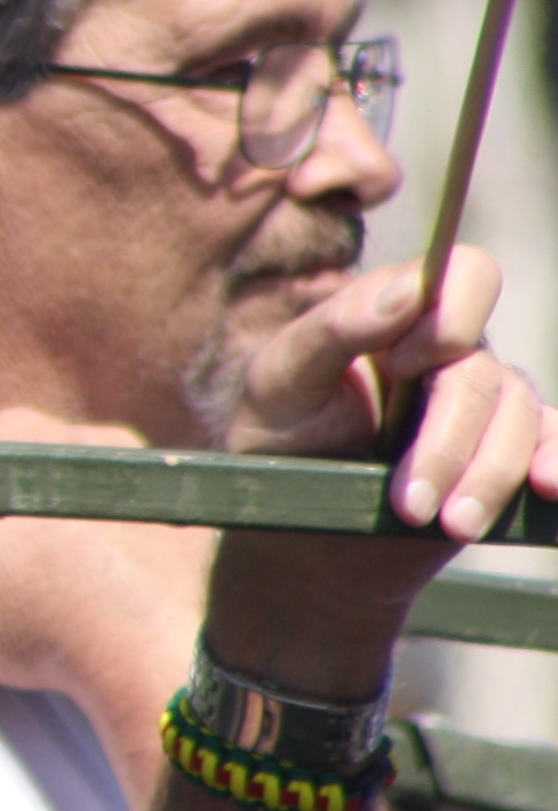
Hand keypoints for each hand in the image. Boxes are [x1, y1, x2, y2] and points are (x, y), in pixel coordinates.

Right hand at [0, 410, 205, 769]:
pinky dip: (87, 504)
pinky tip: (92, 552)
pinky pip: (96, 473)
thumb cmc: (31, 633)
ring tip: (39, 565)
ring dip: (24, 499)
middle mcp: (26, 426)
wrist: (153, 651)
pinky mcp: (150, 466)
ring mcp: (95, 440)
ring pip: (31, 461)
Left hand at [207, 247, 557, 699]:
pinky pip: (557, 444)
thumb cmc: (282, 444)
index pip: (465, 276)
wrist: (302, 535)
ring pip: (520, 419)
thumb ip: (332, 328)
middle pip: (483, 374)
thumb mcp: (280, 383)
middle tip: (409, 501)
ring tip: (444, 525)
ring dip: (485, 477)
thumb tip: (407, 292)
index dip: (451, 314)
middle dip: (447, 441)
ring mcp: (489, 403)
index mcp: (399, 315)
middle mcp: (454, 352)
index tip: (401, 365)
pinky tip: (545, 489)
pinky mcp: (513, 454)